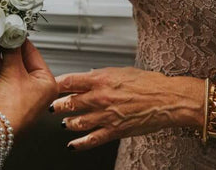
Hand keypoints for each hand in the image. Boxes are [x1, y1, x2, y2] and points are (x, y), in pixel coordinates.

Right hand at [0, 40, 57, 132]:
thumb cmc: (11, 106)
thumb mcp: (12, 71)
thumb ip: (12, 50)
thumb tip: (11, 34)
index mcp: (48, 83)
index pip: (33, 53)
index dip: (19, 40)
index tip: (10, 30)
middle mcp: (40, 91)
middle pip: (24, 62)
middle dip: (10, 52)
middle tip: (0, 40)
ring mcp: (27, 97)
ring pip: (14, 71)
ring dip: (4, 62)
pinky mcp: (13, 102)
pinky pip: (7, 81)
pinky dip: (0, 73)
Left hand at [50, 67, 202, 149]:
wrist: (167, 99)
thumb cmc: (148, 83)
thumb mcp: (119, 71)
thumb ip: (99, 76)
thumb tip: (84, 78)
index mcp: (100, 80)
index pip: (69, 81)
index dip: (54, 84)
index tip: (47, 86)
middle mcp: (100, 98)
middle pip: (68, 103)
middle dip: (56, 106)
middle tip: (50, 106)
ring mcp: (106, 115)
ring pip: (77, 122)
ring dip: (66, 123)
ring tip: (63, 122)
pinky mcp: (115, 131)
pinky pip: (92, 139)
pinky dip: (80, 143)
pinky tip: (72, 145)